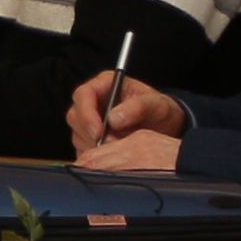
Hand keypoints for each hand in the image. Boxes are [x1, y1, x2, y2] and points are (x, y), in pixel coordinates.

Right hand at [64, 72, 185, 168]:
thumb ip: (137, 107)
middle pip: (75, 116)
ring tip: (118, 147)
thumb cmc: (159, 110)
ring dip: (94, 145)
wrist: (165, 127)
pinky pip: (83, 148)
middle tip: (110, 144)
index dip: (87, 113)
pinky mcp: (92, 138)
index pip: (83, 95)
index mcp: (105, 84)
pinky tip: (113, 154)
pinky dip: (96, 155)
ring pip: (77, 134)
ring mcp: (91, 121)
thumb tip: (113, 118)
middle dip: (89, 133)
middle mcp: (94, 101)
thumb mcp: (155, 105)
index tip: (98, 131)